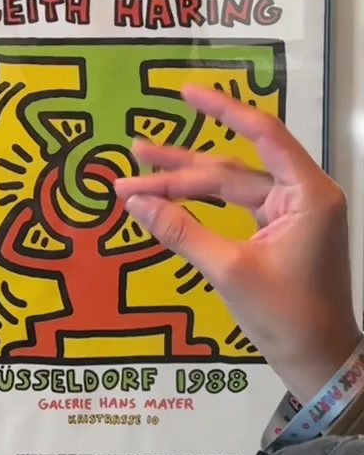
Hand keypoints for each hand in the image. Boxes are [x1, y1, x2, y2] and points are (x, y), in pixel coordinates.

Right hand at [115, 85, 357, 401]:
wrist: (320, 362)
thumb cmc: (288, 317)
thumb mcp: (229, 272)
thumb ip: (181, 231)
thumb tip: (134, 201)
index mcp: (307, 194)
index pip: (262, 134)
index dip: (221, 109)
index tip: (184, 93)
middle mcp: (302, 195)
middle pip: (233, 166)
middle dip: (180, 165)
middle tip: (133, 153)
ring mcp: (291, 214)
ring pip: (229, 187)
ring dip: (184, 184)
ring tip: (136, 175)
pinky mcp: (279, 233)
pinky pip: (235, 208)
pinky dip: (201, 207)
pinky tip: (167, 203)